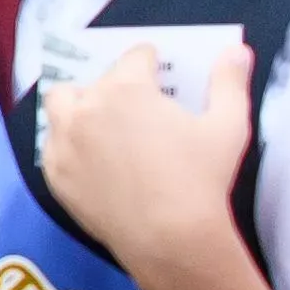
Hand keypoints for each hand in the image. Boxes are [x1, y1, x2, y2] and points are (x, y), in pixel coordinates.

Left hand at [37, 36, 258, 275]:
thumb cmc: (201, 178)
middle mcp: (87, 108)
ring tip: (99, 121)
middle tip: (132, 104)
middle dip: (112, 85)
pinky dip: (66, 143)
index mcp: (126, 88)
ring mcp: (65, 142)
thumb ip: (229, 82)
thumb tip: (237, 50)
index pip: (134, 57)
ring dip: (77, 106)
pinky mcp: (55, 175)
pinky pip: (52, 146)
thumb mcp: (228, 125)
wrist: (169, 238)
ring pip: (60, 106)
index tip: (156, 69)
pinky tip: (87, 156)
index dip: (149, 61)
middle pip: (94, 80)